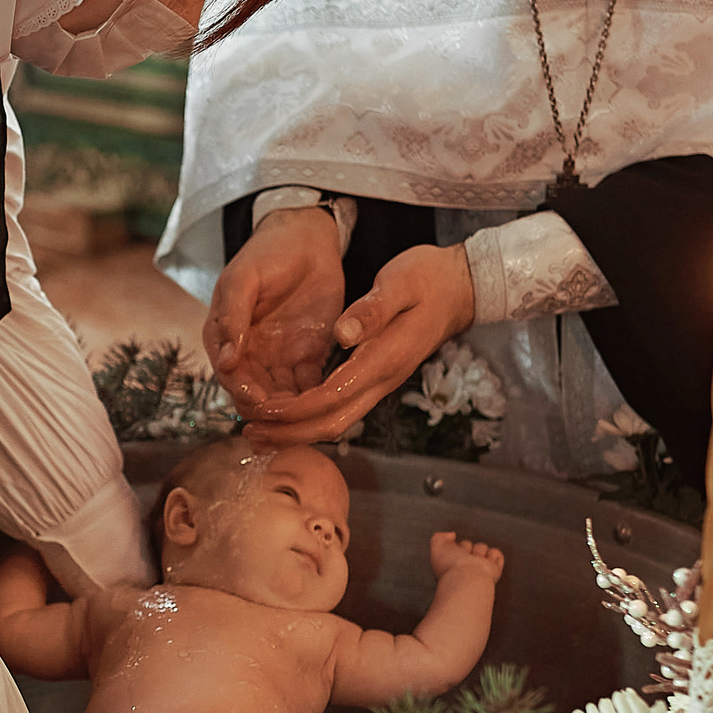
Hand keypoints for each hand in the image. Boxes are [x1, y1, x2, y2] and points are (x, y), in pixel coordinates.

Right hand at [205, 207, 344, 412]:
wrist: (306, 238)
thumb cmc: (268, 252)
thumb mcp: (244, 278)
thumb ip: (232, 317)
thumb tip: (226, 359)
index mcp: (225, 337)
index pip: (229, 375)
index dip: (242, 390)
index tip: (258, 398)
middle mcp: (249, 354)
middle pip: (254, 395)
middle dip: (267, 410)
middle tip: (287, 415)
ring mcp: (278, 358)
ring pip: (281, 398)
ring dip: (291, 411)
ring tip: (309, 415)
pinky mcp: (307, 356)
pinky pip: (308, 387)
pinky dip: (314, 399)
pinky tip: (327, 403)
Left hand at [240, 241, 476, 446]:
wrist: (460, 287)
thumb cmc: (429, 279)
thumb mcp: (400, 282)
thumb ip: (372, 310)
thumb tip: (343, 334)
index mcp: (383, 358)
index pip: (333, 396)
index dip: (296, 409)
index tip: (263, 409)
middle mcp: (382, 379)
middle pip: (333, 423)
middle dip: (291, 433)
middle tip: (252, 432)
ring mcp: (381, 381)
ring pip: (338, 421)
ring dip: (299, 431)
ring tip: (261, 430)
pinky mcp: (377, 377)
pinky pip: (342, 408)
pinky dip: (312, 418)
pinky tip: (288, 414)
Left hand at [431, 531, 504, 582]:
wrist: (466, 578)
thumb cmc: (450, 565)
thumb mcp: (437, 547)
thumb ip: (439, 537)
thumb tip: (452, 535)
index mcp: (452, 564)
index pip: (455, 545)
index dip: (455, 547)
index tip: (452, 555)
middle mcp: (466, 566)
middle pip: (468, 544)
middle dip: (466, 548)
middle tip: (463, 559)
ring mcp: (480, 568)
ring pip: (481, 547)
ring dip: (478, 551)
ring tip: (474, 562)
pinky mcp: (494, 569)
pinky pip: (497, 555)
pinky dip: (493, 555)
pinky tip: (486, 562)